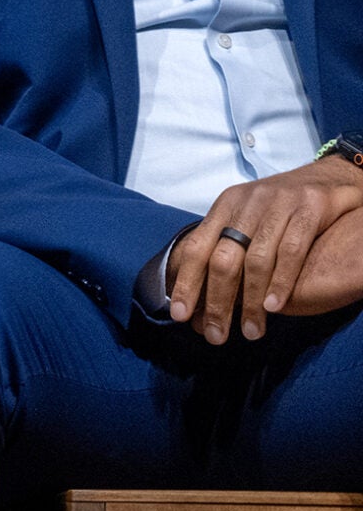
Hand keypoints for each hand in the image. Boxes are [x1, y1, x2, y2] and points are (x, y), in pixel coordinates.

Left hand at [166, 157, 362, 341]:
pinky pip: (292, 251)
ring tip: (251, 331)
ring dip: (251, 301)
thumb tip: (199, 293)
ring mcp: (278, 203)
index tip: (180, 315)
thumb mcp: (247, 218)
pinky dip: (281, 281)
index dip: (187, 282)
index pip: (197, 247)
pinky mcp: (310, 207)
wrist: (330, 175)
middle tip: (217, 335)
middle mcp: (247, 203)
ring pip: (256, 259)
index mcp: (225, 206)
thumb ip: (226, 247)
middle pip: (223, 258)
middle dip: (217, 301)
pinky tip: (274, 306)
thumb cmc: (282, 207)